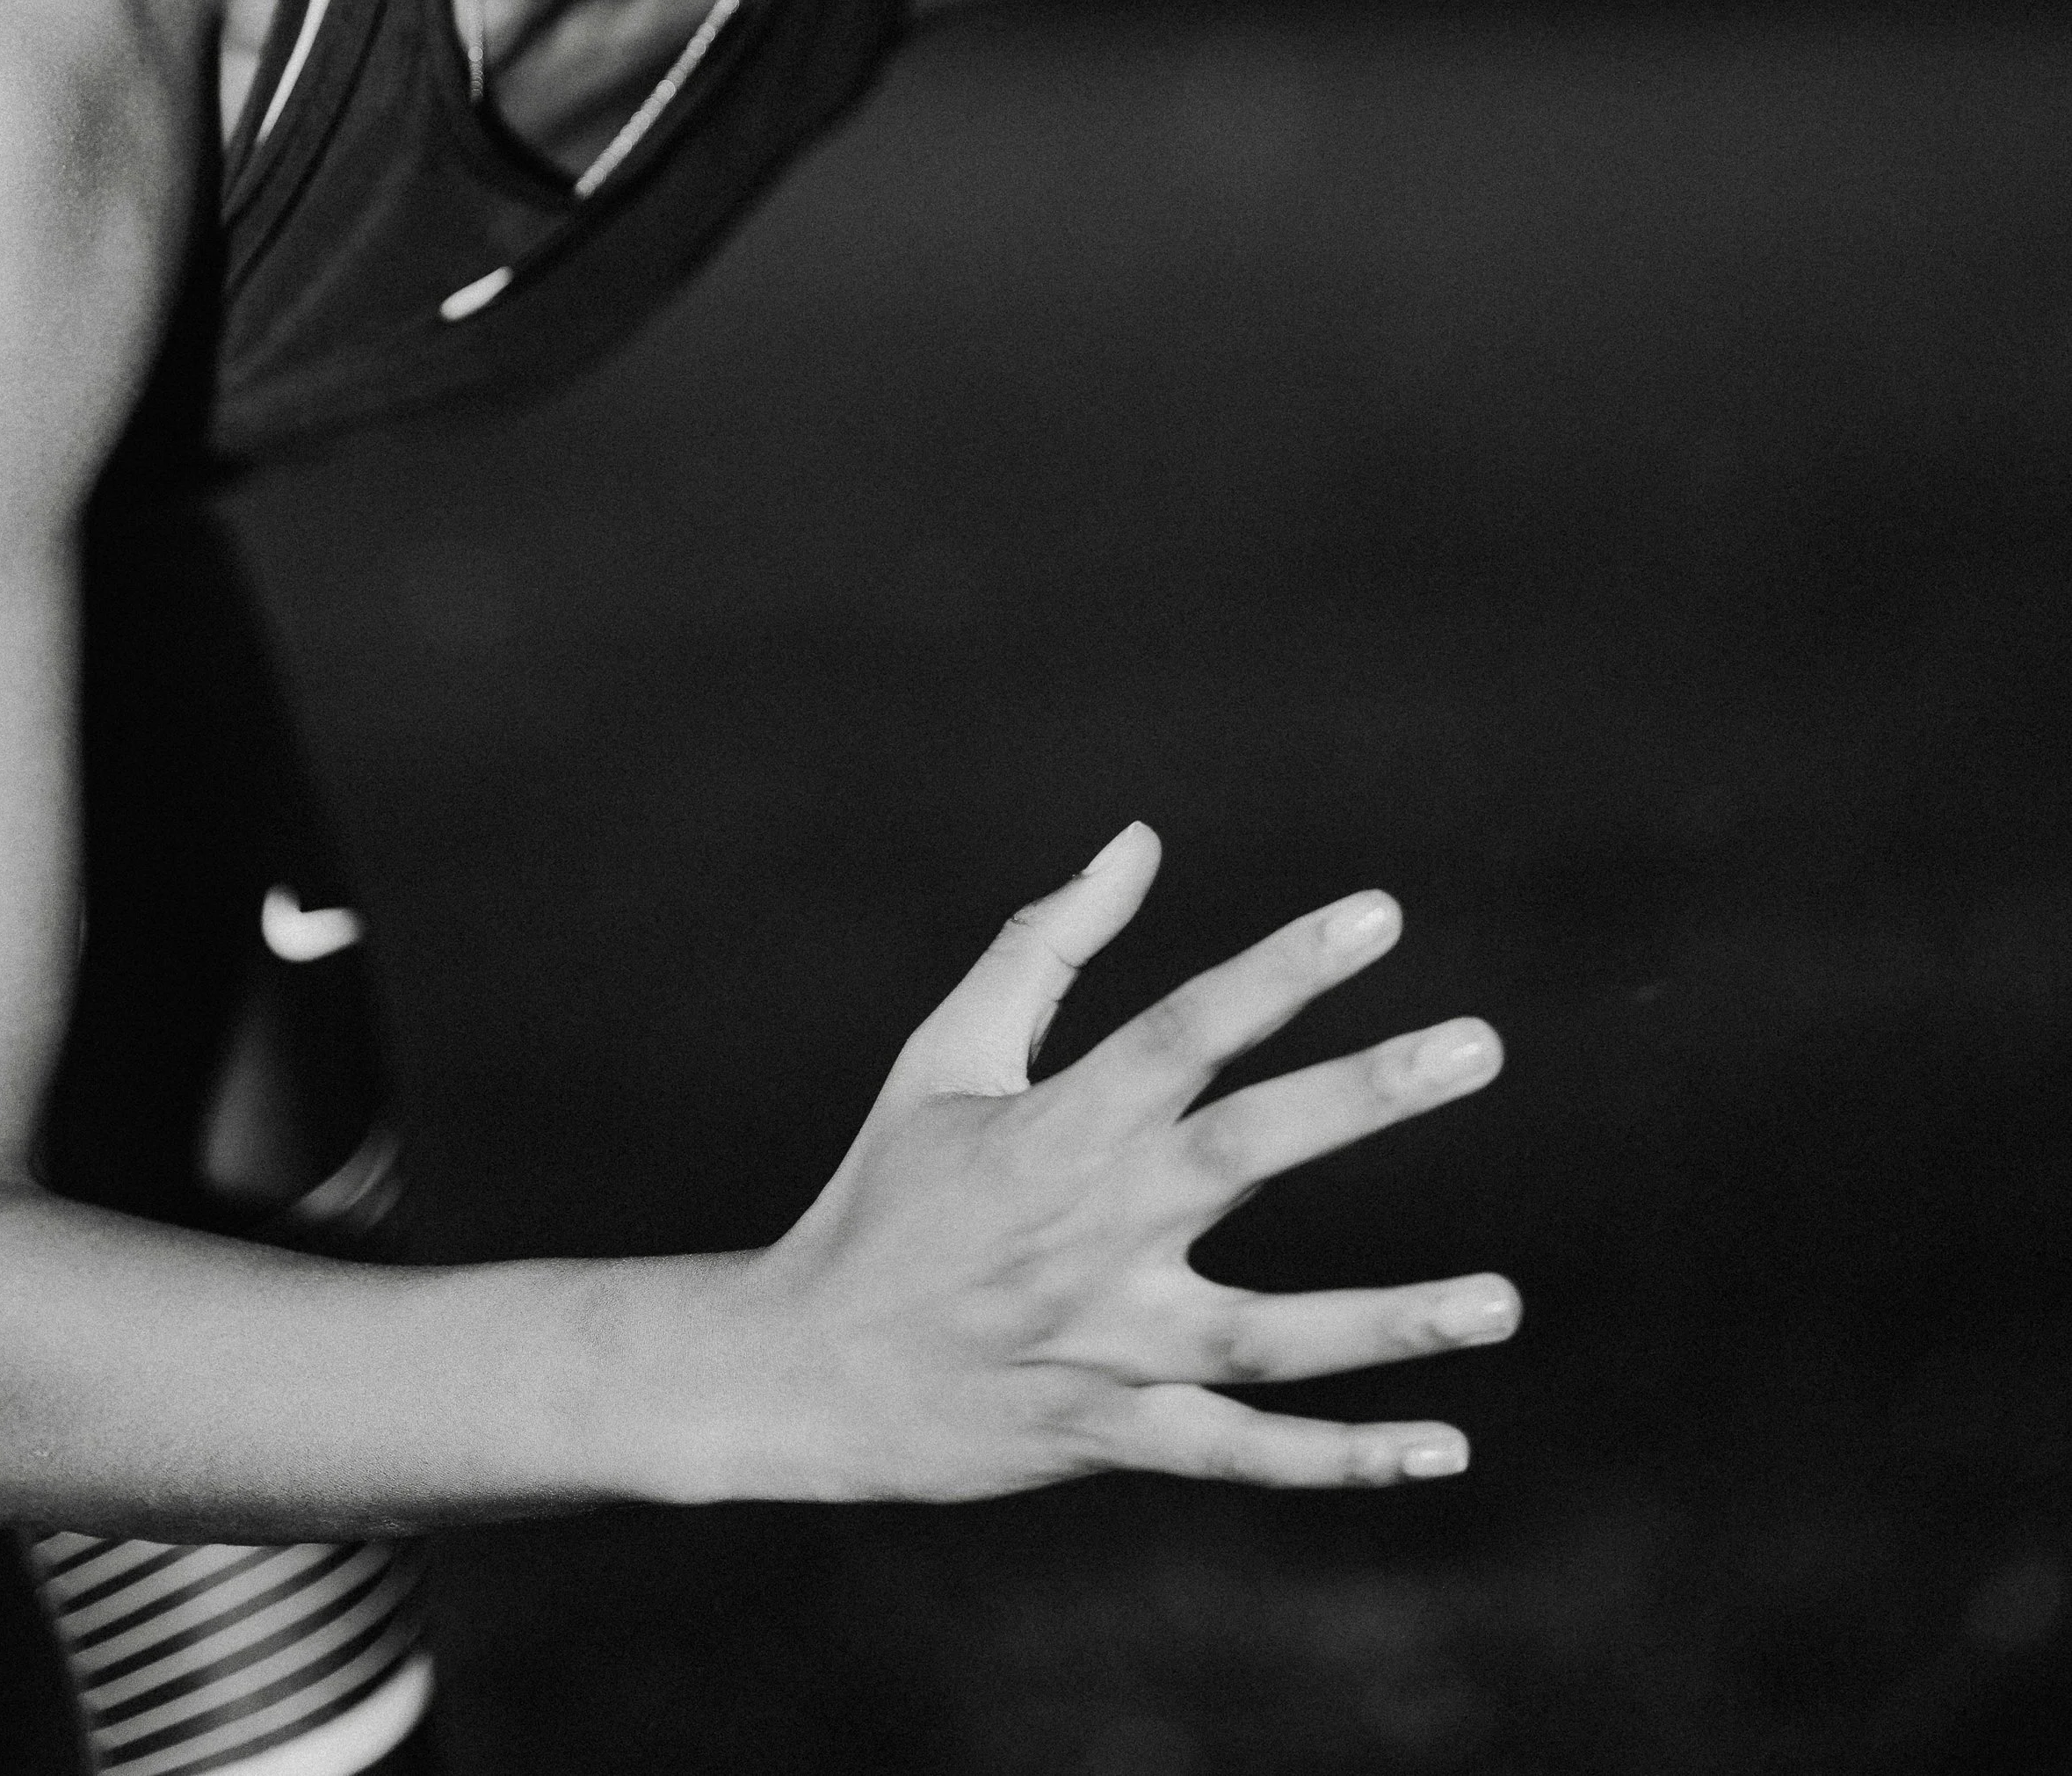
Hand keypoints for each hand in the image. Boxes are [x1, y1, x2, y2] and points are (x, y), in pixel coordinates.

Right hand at [730, 824, 1515, 1500]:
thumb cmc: (884, 1192)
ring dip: (1389, 1321)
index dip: (1282, 967)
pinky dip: (1340, 1460)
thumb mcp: (945, 1053)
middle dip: (1365, 1094)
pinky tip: (1443, 1447)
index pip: (1188, 1027)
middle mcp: (1093, 1225)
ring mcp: (1106, 1339)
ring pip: (1269, 1336)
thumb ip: (1045, 944)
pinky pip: (1240, 1452)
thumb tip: (1138, 840)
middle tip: (1479, 1045)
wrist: (797, 1370)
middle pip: (1247, 1149)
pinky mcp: (1110, 1434)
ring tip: (1505, 1302)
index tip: (1381, 915)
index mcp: (1058, 1123)